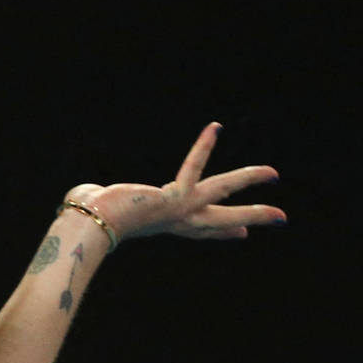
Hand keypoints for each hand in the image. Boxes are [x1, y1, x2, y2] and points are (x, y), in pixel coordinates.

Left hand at [67, 122, 283, 244]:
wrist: (89, 228)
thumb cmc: (84, 221)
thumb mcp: (99, 212)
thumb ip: (97, 200)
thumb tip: (81, 195)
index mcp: (164, 226)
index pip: (200, 229)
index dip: (223, 231)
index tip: (241, 235)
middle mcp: (176, 221)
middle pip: (221, 221)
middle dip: (252, 217)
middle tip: (281, 216)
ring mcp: (179, 210)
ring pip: (221, 193)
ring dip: (248, 180)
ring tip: (271, 173)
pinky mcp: (175, 198)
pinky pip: (194, 167)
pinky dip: (202, 147)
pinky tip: (214, 128)